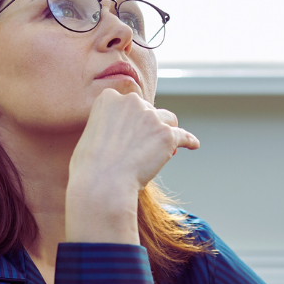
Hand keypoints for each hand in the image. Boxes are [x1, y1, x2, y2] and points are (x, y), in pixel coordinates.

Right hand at [66, 88, 198, 243]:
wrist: (102, 184)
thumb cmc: (90, 167)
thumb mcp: (91, 134)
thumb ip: (107, 124)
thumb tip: (123, 132)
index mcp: (109, 98)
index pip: (130, 102)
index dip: (134, 119)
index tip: (135, 132)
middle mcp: (131, 102)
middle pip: (150, 110)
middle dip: (150, 126)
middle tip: (146, 147)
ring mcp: (151, 117)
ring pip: (168, 120)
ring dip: (167, 132)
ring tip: (166, 149)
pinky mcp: (166, 135)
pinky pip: (184, 136)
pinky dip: (189, 140)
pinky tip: (193, 145)